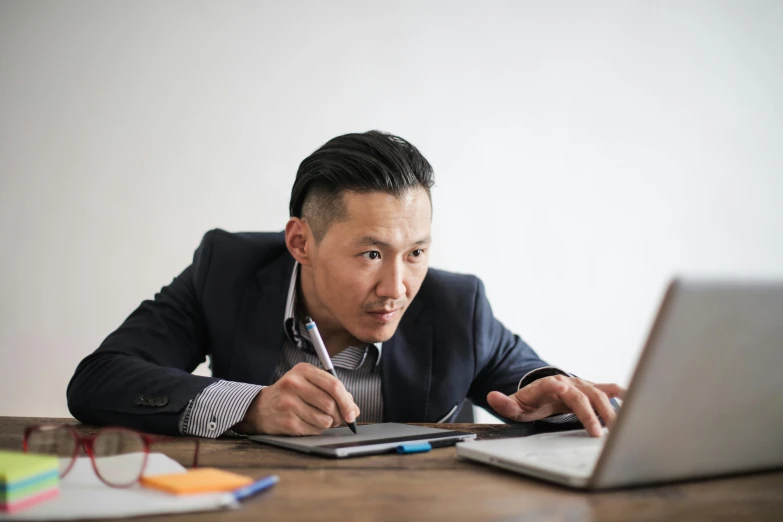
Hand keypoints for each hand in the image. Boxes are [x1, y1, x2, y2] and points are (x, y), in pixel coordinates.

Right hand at [233, 362, 359, 435]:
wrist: (261, 407)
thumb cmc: (291, 395)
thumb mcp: (309, 384)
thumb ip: (333, 392)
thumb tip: (354, 410)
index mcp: (303, 370)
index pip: (333, 385)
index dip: (347, 401)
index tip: (353, 414)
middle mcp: (294, 384)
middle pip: (330, 404)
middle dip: (339, 416)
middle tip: (339, 419)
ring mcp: (288, 403)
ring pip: (324, 419)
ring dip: (328, 424)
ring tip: (320, 419)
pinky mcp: (286, 421)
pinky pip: (314, 430)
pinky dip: (317, 430)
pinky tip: (308, 423)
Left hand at [486, 375, 625, 436]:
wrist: (543, 392)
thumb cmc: (530, 403)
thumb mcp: (515, 406)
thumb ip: (504, 404)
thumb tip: (492, 396)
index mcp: (547, 385)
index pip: (552, 385)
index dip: (558, 387)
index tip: (563, 389)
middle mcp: (567, 382)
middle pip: (581, 395)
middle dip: (590, 413)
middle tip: (597, 433)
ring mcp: (580, 385)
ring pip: (597, 394)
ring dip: (608, 409)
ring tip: (618, 426)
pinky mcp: (591, 389)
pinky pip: (607, 389)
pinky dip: (619, 393)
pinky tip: (632, 399)